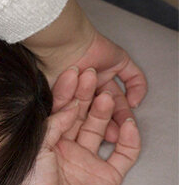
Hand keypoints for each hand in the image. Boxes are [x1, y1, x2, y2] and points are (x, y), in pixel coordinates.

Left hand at [0, 73, 140, 184]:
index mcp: (46, 143)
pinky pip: (123, 154)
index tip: (73, 71)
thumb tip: (71, 105)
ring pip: (102, 130)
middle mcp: (67, 150)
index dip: (67, 92)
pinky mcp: (107, 178)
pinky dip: (129, 138)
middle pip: (82, 116)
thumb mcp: (35, 150)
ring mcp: (88, 163)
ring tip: (107, 95)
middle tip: (92, 74)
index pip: (60, 111)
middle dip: (87, 95)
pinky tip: (128, 122)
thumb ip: (53, 125)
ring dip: (106, 112)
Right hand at [25, 0, 147, 142]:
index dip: (92, 128)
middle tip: (114, 136)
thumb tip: (64, 130)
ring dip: (122, 109)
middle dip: (109, 123)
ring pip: (117, 95)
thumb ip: (55, 119)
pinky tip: (135, 101)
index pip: (83, 114)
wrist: (63, 45)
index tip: (98, 139)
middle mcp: (85, 83)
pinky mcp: (118, 61)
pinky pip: (133, 76)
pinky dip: (138, 88)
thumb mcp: (47, 102)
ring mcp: (102, 71)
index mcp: (68, 92)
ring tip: (125, 122)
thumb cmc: (50, 72)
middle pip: (101, 107)